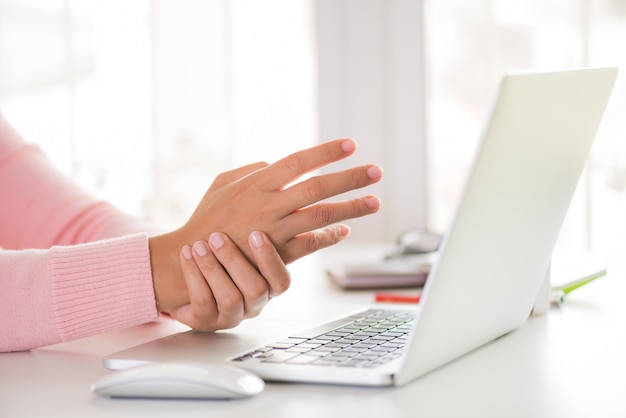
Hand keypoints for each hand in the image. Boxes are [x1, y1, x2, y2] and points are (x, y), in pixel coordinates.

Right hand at [149, 138, 381, 310]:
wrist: (195, 258)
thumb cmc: (208, 216)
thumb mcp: (222, 183)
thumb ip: (252, 168)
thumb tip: (275, 162)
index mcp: (256, 183)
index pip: (298, 162)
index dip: (325, 152)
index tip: (351, 145)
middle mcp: (269, 205)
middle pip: (318, 188)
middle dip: (350, 178)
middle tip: (376, 172)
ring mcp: (275, 231)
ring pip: (320, 216)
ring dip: (351, 209)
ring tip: (374, 202)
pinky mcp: (276, 254)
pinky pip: (311, 244)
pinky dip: (329, 237)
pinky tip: (344, 231)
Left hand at [164, 230, 312, 330]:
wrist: (183, 275)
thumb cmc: (220, 251)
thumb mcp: (243, 240)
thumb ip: (261, 220)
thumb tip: (273, 185)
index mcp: (268, 285)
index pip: (281, 280)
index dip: (270, 259)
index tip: (255, 233)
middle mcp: (254, 303)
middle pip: (256, 289)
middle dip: (235, 261)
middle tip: (218, 237)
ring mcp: (231, 315)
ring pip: (230, 298)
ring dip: (212, 268)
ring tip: (198, 245)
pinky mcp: (206, 321)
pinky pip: (203, 302)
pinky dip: (194, 276)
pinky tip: (186, 255)